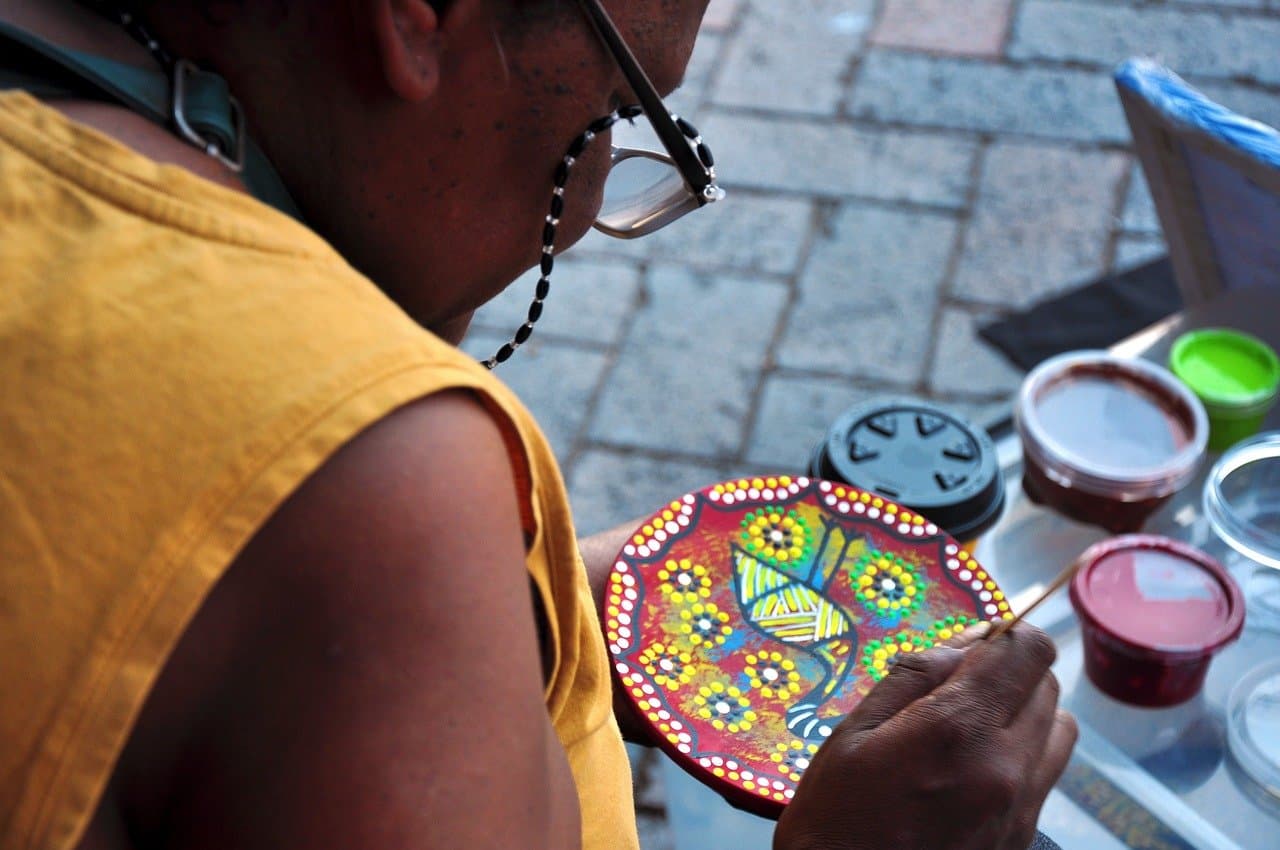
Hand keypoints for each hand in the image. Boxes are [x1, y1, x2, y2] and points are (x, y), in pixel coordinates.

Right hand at [774, 623, 1076, 849]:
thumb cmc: (834, 819)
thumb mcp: (853, 732)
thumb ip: (915, 676)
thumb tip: (969, 640)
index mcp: (958, 730)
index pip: (1027, 651)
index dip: (1006, 634)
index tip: (974, 646)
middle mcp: (1005, 766)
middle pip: (1047, 685)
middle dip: (1009, 673)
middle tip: (956, 690)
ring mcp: (1021, 808)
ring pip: (1059, 729)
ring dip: (1026, 713)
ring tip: (973, 728)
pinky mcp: (1024, 837)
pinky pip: (1048, 774)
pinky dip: (1024, 755)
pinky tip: (975, 770)